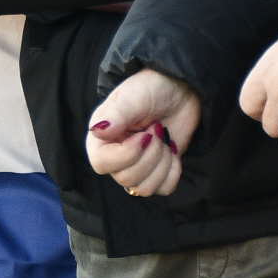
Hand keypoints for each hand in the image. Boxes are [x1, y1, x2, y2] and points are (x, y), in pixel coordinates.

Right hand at [85, 69, 204, 199]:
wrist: (180, 91)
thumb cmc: (152, 88)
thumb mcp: (133, 96)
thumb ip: (116, 113)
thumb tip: (97, 131)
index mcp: (101, 137)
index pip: (102, 164)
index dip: (127, 154)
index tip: (145, 134)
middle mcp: (115, 156)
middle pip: (127, 179)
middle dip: (151, 155)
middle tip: (158, 130)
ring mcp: (136, 166)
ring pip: (145, 188)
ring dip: (162, 164)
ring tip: (164, 140)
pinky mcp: (156, 172)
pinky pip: (163, 188)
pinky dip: (173, 171)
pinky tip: (172, 151)